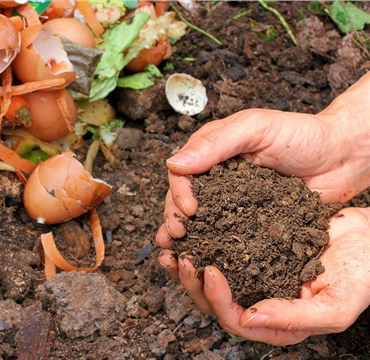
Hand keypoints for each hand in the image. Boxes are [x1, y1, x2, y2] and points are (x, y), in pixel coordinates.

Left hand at [158, 207, 369, 345]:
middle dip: (192, 282)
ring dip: (188, 264)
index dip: (217, 300)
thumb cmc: (362, 273)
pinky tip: (189, 229)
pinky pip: (219, 249)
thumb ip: (296, 318)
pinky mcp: (250, 250)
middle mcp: (260, 301)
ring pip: (210, 278)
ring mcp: (253, 275)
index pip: (235, 321)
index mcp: (277, 323)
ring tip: (173, 245)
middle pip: (214, 302)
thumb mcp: (337, 304)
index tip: (209, 270)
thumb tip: (249, 318)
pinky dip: (201, 241)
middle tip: (182, 257)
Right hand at [159, 72, 369, 240]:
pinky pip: (227, 236)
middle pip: (183, 200)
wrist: (344, 158)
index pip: (181, 173)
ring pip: (200, 221)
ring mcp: (232, 202)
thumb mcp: (257, 128)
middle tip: (178, 235)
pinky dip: (213, 249)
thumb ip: (216, 142)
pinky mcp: (249, 223)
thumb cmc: (303, 135)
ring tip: (179, 253)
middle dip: (175, 218)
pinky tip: (205, 261)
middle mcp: (217, 178)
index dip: (178, 192)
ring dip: (187, 237)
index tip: (189, 209)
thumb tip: (174, 163)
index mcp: (212, 152)